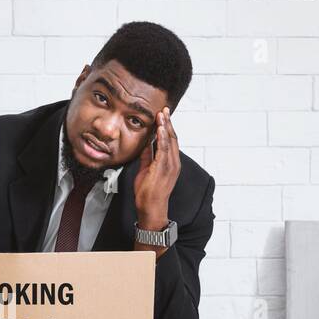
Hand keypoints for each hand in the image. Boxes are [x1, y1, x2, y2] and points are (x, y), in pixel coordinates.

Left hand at [134, 106, 179, 230]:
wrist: (150, 208)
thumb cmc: (148, 193)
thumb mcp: (146, 170)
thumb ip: (147, 157)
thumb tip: (146, 145)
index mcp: (170, 163)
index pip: (170, 141)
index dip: (167, 127)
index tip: (163, 116)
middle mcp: (173, 163)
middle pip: (172, 138)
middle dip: (168, 123)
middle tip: (164, 110)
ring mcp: (170, 165)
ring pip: (170, 141)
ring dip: (166, 126)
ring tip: (162, 114)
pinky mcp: (163, 169)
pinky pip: (164, 150)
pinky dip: (162, 137)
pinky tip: (160, 128)